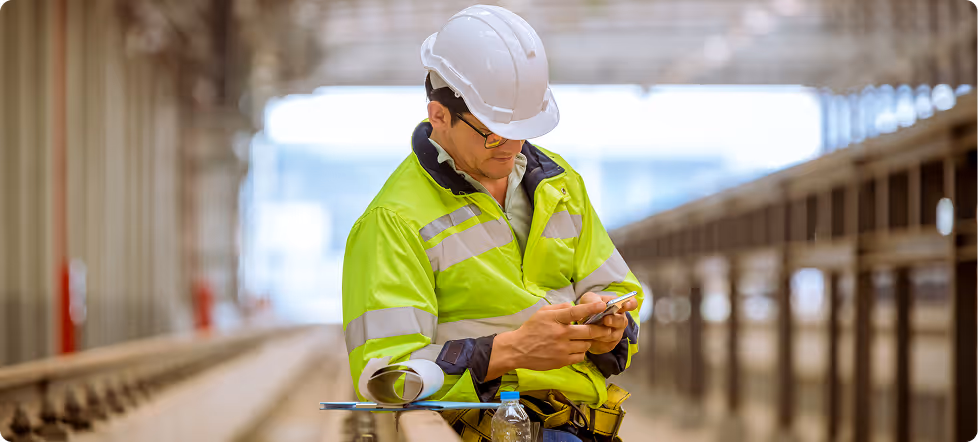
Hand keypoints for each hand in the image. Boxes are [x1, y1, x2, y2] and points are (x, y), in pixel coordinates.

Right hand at [488, 302, 611, 377]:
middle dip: (601, 329)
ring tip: (584, 338)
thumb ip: (560, 308)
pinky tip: (576, 348)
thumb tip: (575, 306)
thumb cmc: (531, 329)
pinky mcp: (562, 361)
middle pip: (588, 331)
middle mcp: (560, 334)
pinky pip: (580, 356)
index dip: (591, 308)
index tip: (602, 305)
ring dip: (588, 341)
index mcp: (555, 319)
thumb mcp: (542, 313)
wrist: (518, 349)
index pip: (576, 312)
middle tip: (607, 328)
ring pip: (586, 345)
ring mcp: (562, 349)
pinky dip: (581, 352)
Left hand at [577, 292, 638, 354]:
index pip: (631, 304)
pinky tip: (590, 338)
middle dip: (614, 321)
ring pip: (614, 335)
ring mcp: (617, 332)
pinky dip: (598, 342)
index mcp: (618, 306)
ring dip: (604, 332)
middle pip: (623, 321)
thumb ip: (594, 300)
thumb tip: (602, 305)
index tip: (626, 305)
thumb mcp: (589, 299)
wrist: (581, 324)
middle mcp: (620, 319)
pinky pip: (607, 344)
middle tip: (606, 320)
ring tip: (593, 329)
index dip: (631, 304)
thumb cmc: (589, 308)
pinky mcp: (610, 344)